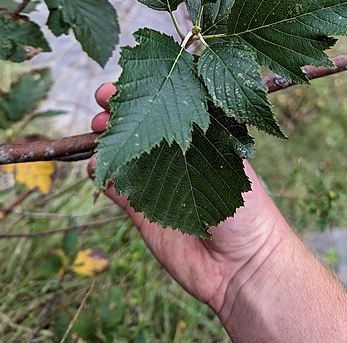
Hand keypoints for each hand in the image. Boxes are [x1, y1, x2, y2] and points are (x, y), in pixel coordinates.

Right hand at [90, 83, 289, 315]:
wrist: (242, 267)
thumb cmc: (247, 209)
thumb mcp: (228, 162)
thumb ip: (196, 136)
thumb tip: (168, 105)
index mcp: (199, 138)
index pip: (169, 106)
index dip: (148, 92)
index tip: (130, 80)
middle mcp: (176, 156)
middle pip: (140, 125)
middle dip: (120, 110)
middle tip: (104, 100)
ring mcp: (156, 181)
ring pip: (122, 152)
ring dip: (106, 137)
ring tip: (100, 129)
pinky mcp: (140, 209)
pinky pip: (114, 185)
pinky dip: (101, 172)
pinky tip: (99, 165)